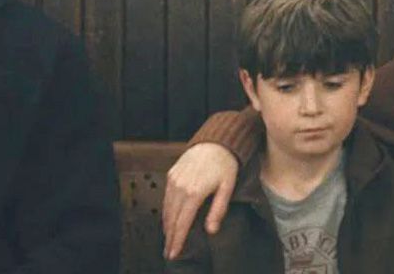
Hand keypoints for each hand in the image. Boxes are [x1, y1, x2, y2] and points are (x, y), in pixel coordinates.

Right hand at [162, 142, 238, 259]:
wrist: (216, 141)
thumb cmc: (225, 164)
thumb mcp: (227, 188)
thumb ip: (218, 210)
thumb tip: (211, 231)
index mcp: (195, 192)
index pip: (183, 222)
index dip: (178, 240)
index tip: (174, 252)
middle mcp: (180, 186)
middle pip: (172, 218)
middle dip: (169, 237)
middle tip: (169, 252)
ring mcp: (174, 180)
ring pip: (166, 208)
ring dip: (166, 225)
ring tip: (168, 239)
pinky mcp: (171, 174)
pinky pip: (166, 197)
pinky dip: (166, 211)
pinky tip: (169, 219)